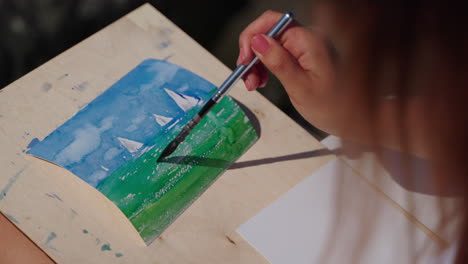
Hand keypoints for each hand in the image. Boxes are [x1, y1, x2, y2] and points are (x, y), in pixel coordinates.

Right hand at [237, 10, 338, 133]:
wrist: (351, 117)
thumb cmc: (332, 106)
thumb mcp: (300, 88)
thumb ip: (278, 62)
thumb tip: (257, 41)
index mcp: (309, 40)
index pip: (271, 22)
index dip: (251, 37)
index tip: (244, 60)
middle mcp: (307, 38)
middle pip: (268, 32)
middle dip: (252, 53)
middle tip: (246, 77)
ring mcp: (305, 46)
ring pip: (269, 44)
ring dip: (256, 62)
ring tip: (254, 84)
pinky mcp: (302, 56)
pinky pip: (277, 53)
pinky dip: (265, 66)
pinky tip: (261, 80)